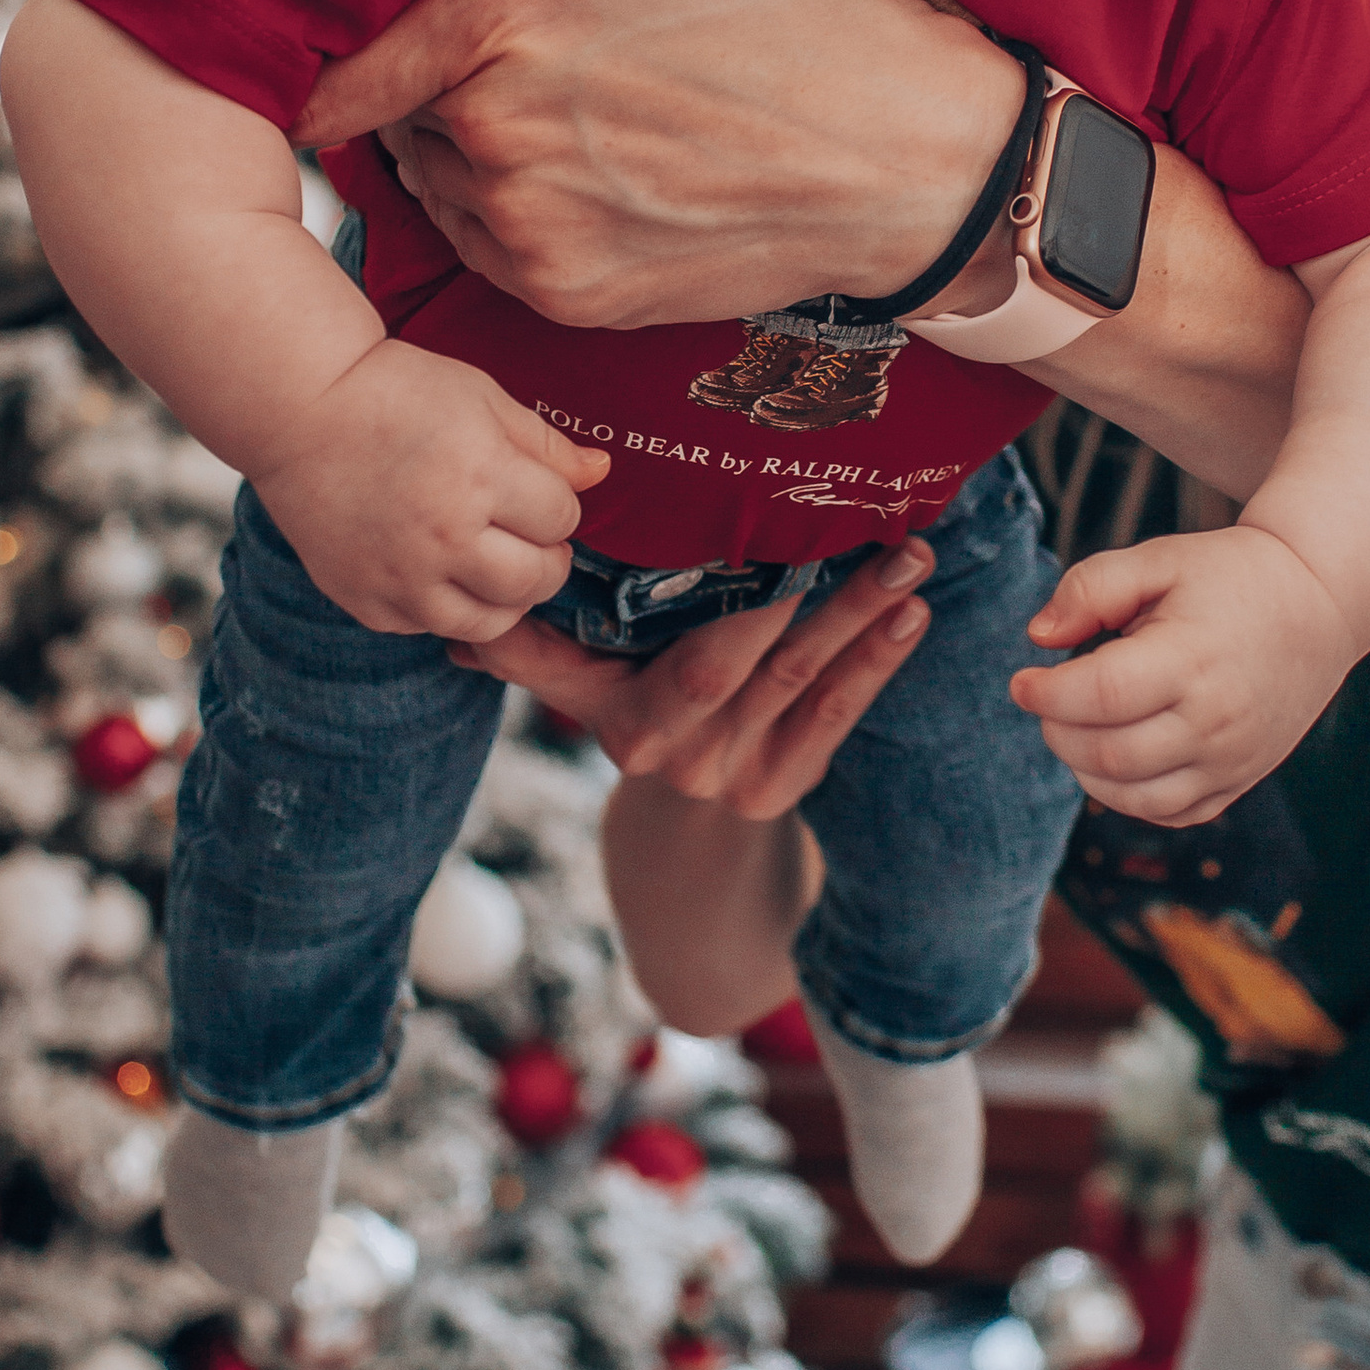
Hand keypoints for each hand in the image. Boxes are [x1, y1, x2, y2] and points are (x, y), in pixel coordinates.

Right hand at [251, 337, 605, 635]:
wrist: (299, 408)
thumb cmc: (394, 390)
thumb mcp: (481, 397)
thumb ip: (545, 443)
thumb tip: (601, 472)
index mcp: (480, 475)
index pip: (561, 518)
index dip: (557, 505)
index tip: (536, 493)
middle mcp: (443, 536)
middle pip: (536, 579)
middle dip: (548, 558)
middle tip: (530, 536)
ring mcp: (402, 577)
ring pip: (490, 621)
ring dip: (506, 595)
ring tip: (493, 561)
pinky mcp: (368, 601)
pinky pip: (430, 627)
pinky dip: (445, 605)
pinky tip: (437, 568)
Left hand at [292, 0, 1020, 326]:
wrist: (914, 161)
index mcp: (502, 12)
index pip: (353, 48)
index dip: (344, 45)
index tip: (347, 42)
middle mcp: (492, 128)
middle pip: (398, 110)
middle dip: (432, 82)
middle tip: (502, 57)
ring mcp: (527, 221)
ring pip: (434, 183)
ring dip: (464, 153)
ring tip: (548, 113)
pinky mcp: (564, 291)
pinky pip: (486, 249)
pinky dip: (510, 218)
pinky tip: (584, 174)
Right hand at [451, 539, 932, 813]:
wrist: (679, 833)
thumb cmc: (628, 716)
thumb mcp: (577, 691)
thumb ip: (530, 654)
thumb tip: (456, 624)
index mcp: (628, 722)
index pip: (687, 665)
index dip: (743, 617)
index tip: (777, 548)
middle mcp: (684, 754)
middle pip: (758, 669)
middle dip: (826, 603)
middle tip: (883, 536)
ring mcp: (740, 775)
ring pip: (808, 687)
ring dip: (865, 622)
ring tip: (913, 561)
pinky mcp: (788, 785)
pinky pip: (837, 720)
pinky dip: (878, 665)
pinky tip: (912, 613)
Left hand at [1010, 528, 1353, 824]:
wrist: (1319, 603)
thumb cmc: (1228, 577)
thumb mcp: (1158, 559)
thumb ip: (1089, 588)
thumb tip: (1038, 637)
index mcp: (1192, 657)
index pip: (1099, 694)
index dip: (1046, 694)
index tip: (1023, 682)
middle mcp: (1215, 718)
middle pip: (1109, 753)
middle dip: (1057, 732)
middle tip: (1048, 703)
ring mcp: (1232, 757)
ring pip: (1135, 795)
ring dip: (1085, 770)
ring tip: (1078, 728)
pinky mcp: (1239, 778)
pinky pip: (1170, 811)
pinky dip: (1128, 796)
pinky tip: (1116, 756)